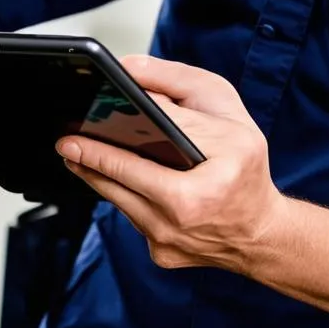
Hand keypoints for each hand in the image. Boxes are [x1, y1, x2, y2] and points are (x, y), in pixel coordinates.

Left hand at [56, 55, 288, 272]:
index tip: (76, 138)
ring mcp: (170, 241)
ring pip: (120, 201)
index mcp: (209, 184)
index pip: (144, 158)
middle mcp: (187, 218)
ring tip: (78, 153)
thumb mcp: (225, 110)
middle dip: (90, 160)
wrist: (262, 232)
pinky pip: (130, 216)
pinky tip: (112, 178)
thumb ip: (177, 85)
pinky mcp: (160, 255)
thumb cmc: (245, 166)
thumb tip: (129, 72)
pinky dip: (122, 196)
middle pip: (123, 183)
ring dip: (98, 176)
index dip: (106, 147)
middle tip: (66, 143)